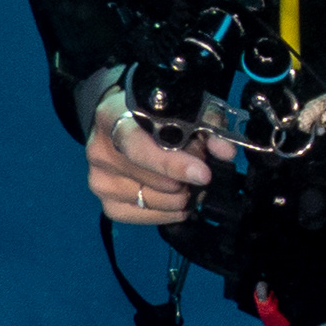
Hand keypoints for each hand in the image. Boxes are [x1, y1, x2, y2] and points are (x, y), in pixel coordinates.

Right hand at [85, 86, 215, 227]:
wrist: (122, 119)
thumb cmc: (155, 112)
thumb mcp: (184, 108)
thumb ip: (208, 125)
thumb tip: (226, 152)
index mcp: (113, 118)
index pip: (139, 149)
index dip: (173, 164)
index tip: (202, 174)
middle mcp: (100, 151)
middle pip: (152, 179)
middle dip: (185, 177)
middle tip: (198, 167)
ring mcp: (99, 180)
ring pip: (152, 201)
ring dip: (179, 196)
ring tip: (187, 181)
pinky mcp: (105, 203)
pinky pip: (143, 217)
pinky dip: (167, 213)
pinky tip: (178, 202)